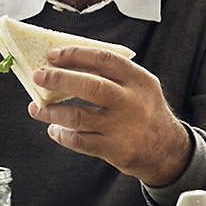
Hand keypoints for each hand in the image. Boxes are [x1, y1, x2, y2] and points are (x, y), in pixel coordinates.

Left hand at [27, 46, 191, 185]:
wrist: (167, 150)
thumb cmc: (146, 113)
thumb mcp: (141, 88)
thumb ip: (114, 76)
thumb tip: (69, 65)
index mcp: (140, 80)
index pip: (105, 60)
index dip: (77, 55)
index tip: (54, 55)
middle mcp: (133, 102)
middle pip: (91, 86)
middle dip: (59, 79)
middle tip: (39, 75)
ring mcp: (123, 127)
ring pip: (79, 116)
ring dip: (52, 111)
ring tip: (37, 107)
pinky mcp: (115, 149)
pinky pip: (80, 140)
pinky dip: (62, 134)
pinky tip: (55, 129)